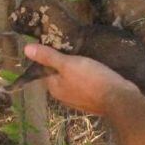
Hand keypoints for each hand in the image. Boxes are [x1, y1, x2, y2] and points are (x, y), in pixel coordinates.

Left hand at [23, 44, 138, 115]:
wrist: (119, 99)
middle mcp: (64, 97)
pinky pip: (86, 85)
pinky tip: (95, 68)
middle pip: (60, 76)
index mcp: (54, 89)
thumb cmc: (91, 80)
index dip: (50, 57)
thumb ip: (48, 57)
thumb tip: (26, 49)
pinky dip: (88, 77)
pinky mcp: (93, 99)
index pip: (46, 70)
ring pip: (74, 80)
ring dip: (78, 70)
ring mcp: (79, 100)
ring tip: (85, 55)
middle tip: (73, 47)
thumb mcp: (68, 64)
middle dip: (65, 63)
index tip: (58, 44)